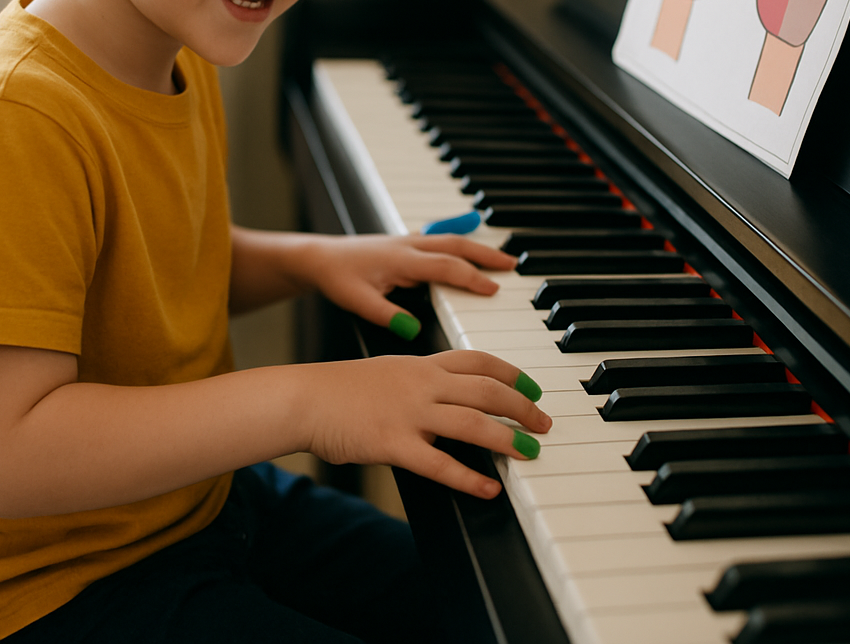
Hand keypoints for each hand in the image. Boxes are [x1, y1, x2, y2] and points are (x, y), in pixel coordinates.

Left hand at [299, 233, 516, 337]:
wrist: (319, 256)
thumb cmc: (337, 277)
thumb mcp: (357, 301)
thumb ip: (385, 315)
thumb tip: (412, 329)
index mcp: (401, 259)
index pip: (446, 266)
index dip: (472, 277)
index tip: (494, 289)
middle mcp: (409, 245)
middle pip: (457, 245)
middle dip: (486, 255)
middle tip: (513, 265)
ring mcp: (408, 241)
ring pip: (451, 240)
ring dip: (478, 248)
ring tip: (501, 259)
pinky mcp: (405, 243)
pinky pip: (441, 240)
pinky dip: (461, 244)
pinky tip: (469, 250)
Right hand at [303, 350, 551, 497]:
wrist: (305, 398)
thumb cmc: (341, 388)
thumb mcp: (388, 372)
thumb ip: (420, 380)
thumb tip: (449, 394)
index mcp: (421, 364)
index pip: (478, 360)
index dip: (512, 373)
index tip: (533, 387)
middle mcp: (422, 384)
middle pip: (486, 389)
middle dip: (522, 406)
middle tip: (544, 423)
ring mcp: (409, 413)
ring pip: (472, 422)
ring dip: (508, 438)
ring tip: (530, 452)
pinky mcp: (394, 443)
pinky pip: (440, 463)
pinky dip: (469, 478)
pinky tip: (488, 489)